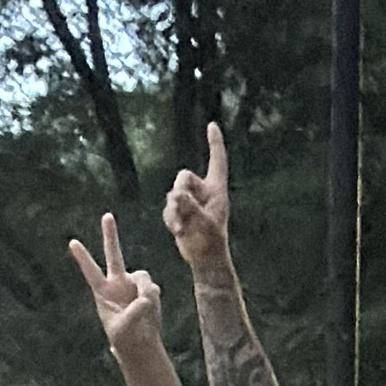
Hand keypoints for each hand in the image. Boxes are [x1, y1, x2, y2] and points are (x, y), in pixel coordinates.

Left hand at [69, 212, 164, 358]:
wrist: (140, 344)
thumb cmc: (125, 338)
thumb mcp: (124, 328)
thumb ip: (134, 312)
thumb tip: (147, 296)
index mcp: (103, 293)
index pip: (91, 272)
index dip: (83, 258)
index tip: (72, 243)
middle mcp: (118, 283)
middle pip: (113, 255)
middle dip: (111, 235)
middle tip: (106, 215)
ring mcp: (133, 284)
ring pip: (142, 277)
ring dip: (144, 291)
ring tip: (144, 309)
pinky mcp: (148, 289)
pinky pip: (152, 288)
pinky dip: (153, 300)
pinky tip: (149, 312)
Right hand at [162, 118, 232, 278]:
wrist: (205, 260)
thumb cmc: (211, 242)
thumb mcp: (203, 223)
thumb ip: (190, 207)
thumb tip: (176, 195)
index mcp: (217, 190)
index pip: (217, 160)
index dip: (215, 143)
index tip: (212, 125)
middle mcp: (204, 192)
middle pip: (184, 178)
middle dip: (179, 192)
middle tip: (179, 206)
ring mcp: (191, 202)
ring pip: (173, 194)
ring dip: (173, 211)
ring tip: (179, 228)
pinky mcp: (180, 212)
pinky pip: (168, 208)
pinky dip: (170, 218)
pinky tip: (177, 231)